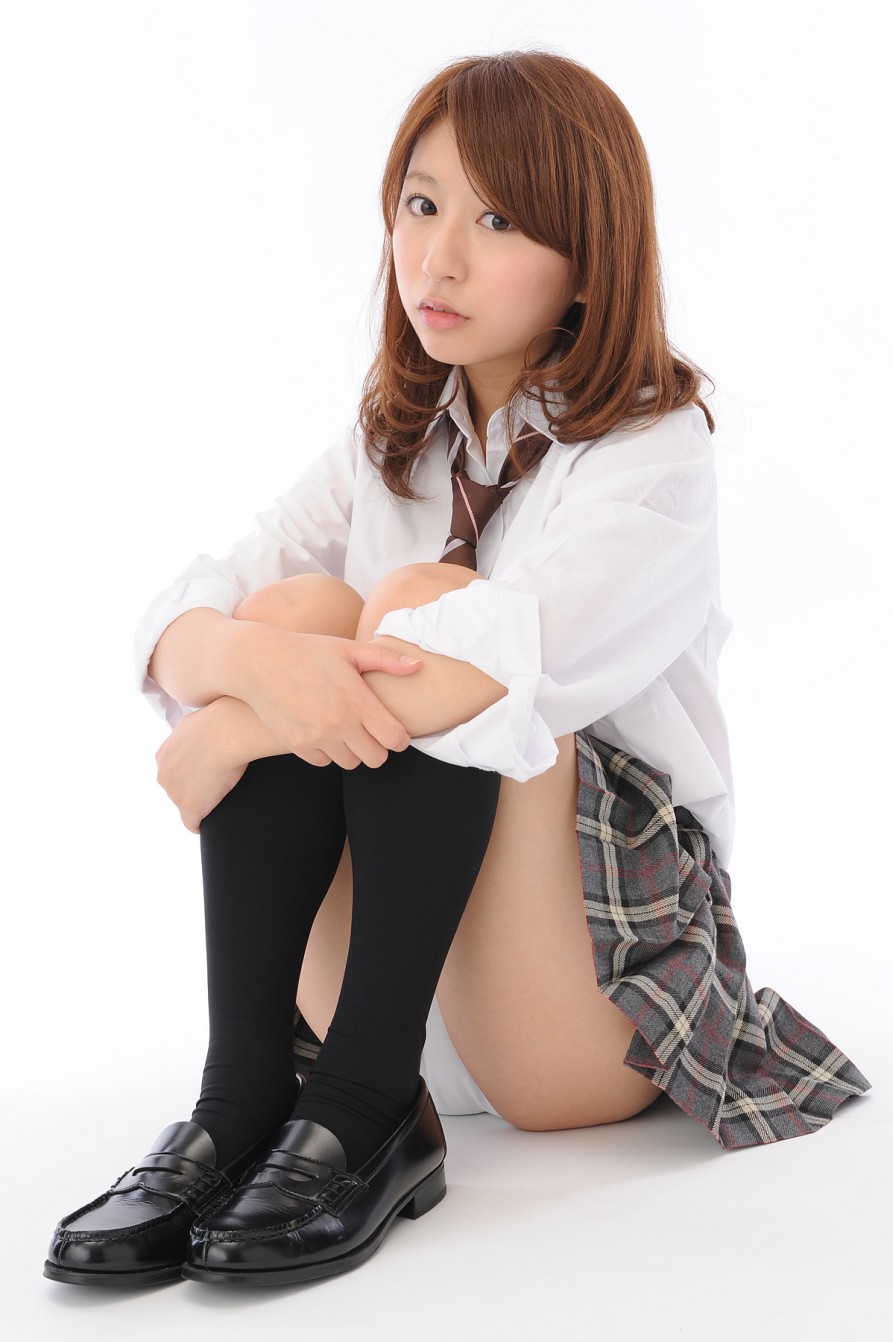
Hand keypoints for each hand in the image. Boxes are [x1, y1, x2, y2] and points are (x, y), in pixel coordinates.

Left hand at [155, 700, 249, 832]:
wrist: (228, 733)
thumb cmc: (218, 722)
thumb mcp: (194, 722)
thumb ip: (187, 733)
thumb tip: (193, 731)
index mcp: (163, 756)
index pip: (174, 774)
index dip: (191, 776)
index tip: (206, 775)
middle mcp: (164, 776)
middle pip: (178, 791)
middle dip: (194, 791)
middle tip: (217, 786)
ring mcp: (175, 794)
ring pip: (187, 806)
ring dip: (200, 805)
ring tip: (220, 799)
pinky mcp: (190, 809)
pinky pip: (193, 824)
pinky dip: (202, 824)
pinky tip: (212, 822)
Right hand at [236, 626, 421, 769]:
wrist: (258, 662)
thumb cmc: (307, 651)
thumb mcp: (348, 649)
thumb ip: (386, 658)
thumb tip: (417, 666)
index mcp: (357, 701)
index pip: (395, 739)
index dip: (400, 738)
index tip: (395, 730)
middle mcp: (339, 724)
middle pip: (376, 759)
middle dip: (379, 747)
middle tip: (372, 732)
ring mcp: (317, 737)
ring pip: (351, 763)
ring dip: (353, 751)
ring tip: (348, 730)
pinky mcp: (297, 745)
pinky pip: (324, 762)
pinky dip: (328, 752)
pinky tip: (325, 732)